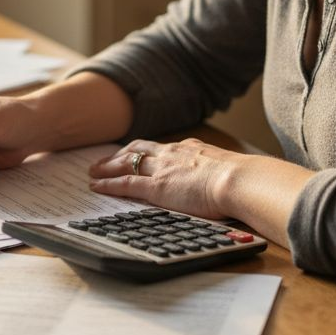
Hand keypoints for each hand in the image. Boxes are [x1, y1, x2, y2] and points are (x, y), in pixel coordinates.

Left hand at [88, 138, 240, 219]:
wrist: (239, 180)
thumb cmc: (242, 179)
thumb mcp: (227, 169)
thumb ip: (217, 173)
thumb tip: (224, 182)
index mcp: (190, 149)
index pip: (159, 147)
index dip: (142, 150)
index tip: (133, 153)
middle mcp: (171, 154)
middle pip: (137, 150)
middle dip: (118, 155)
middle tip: (103, 161)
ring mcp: (162, 170)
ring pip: (126, 164)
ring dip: (107, 168)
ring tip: (93, 172)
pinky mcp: (157, 187)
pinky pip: (125, 184)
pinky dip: (108, 184)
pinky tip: (97, 186)